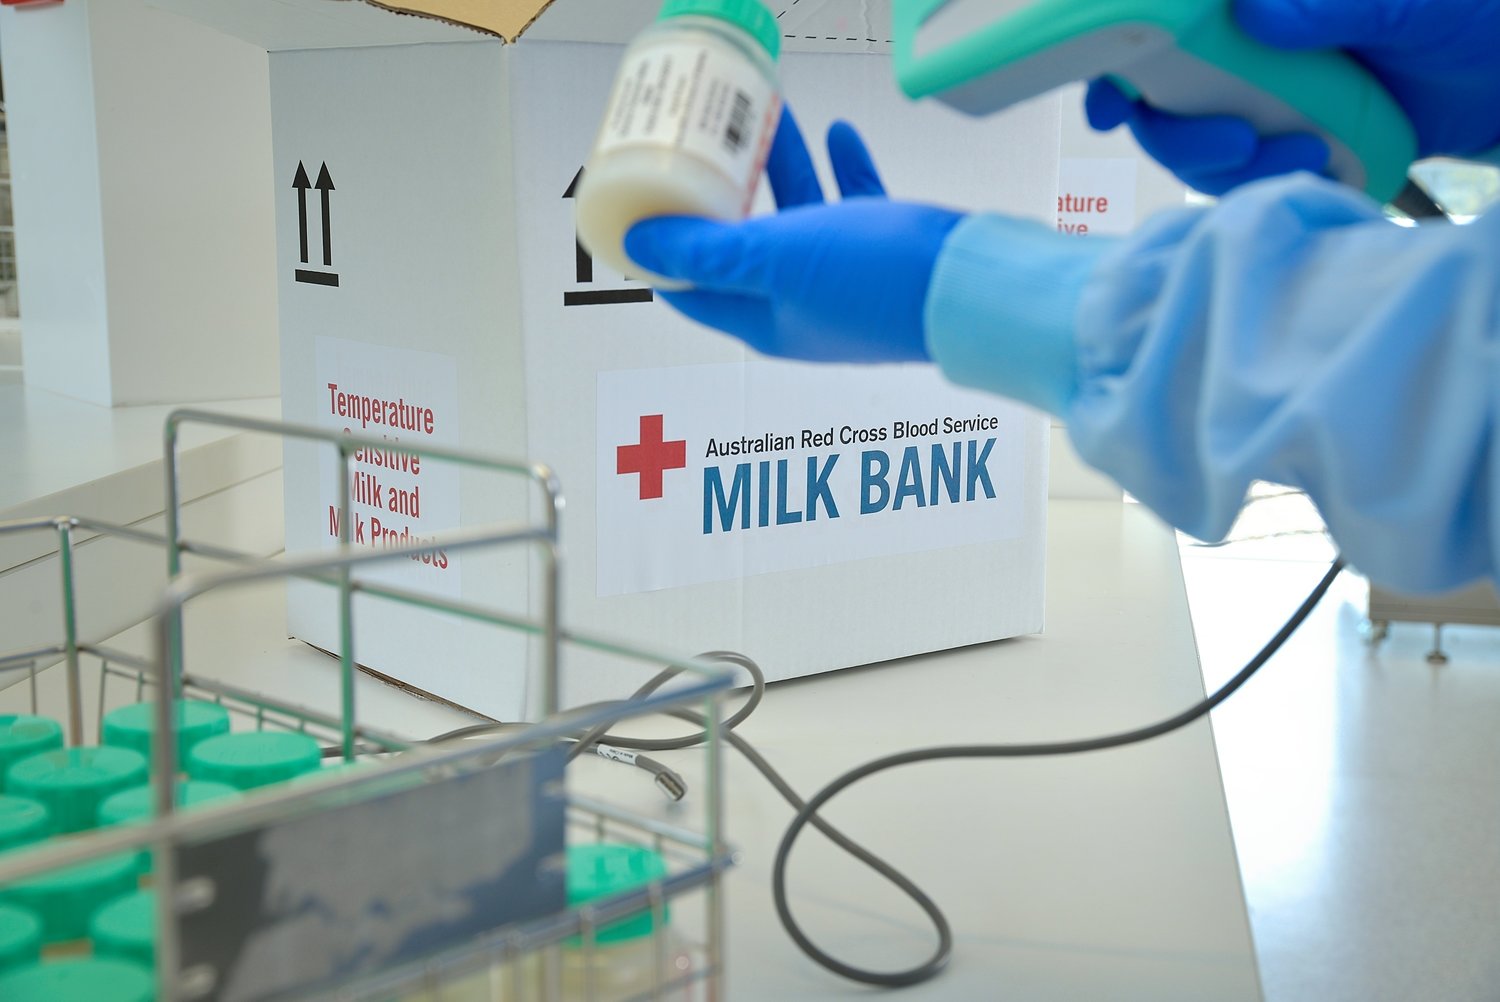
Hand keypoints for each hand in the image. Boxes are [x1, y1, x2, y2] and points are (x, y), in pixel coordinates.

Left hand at [624, 108, 962, 362]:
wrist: (976, 291)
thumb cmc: (879, 284)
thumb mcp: (777, 258)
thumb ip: (710, 250)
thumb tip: (641, 244)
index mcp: (765, 319)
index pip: (692, 284)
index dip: (661, 243)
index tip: (643, 196)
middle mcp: (800, 304)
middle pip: (742, 240)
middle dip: (719, 188)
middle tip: (701, 141)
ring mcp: (843, 281)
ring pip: (798, 214)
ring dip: (780, 164)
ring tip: (767, 114)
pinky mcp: (885, 257)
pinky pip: (852, 206)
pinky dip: (840, 169)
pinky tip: (837, 134)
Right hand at [1086, 0, 1499, 193]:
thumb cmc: (1473, 18)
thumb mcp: (1416, 4)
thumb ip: (1338, 5)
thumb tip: (1254, 14)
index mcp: (1254, 9)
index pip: (1163, 26)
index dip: (1117, 66)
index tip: (1113, 106)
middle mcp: (1246, 49)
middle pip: (1162, 103)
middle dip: (1183, 137)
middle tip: (1239, 143)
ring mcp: (1264, 99)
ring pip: (1200, 149)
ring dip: (1230, 171)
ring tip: (1307, 159)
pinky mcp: (1289, 143)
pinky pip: (1245, 179)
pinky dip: (1264, 188)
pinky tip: (1315, 175)